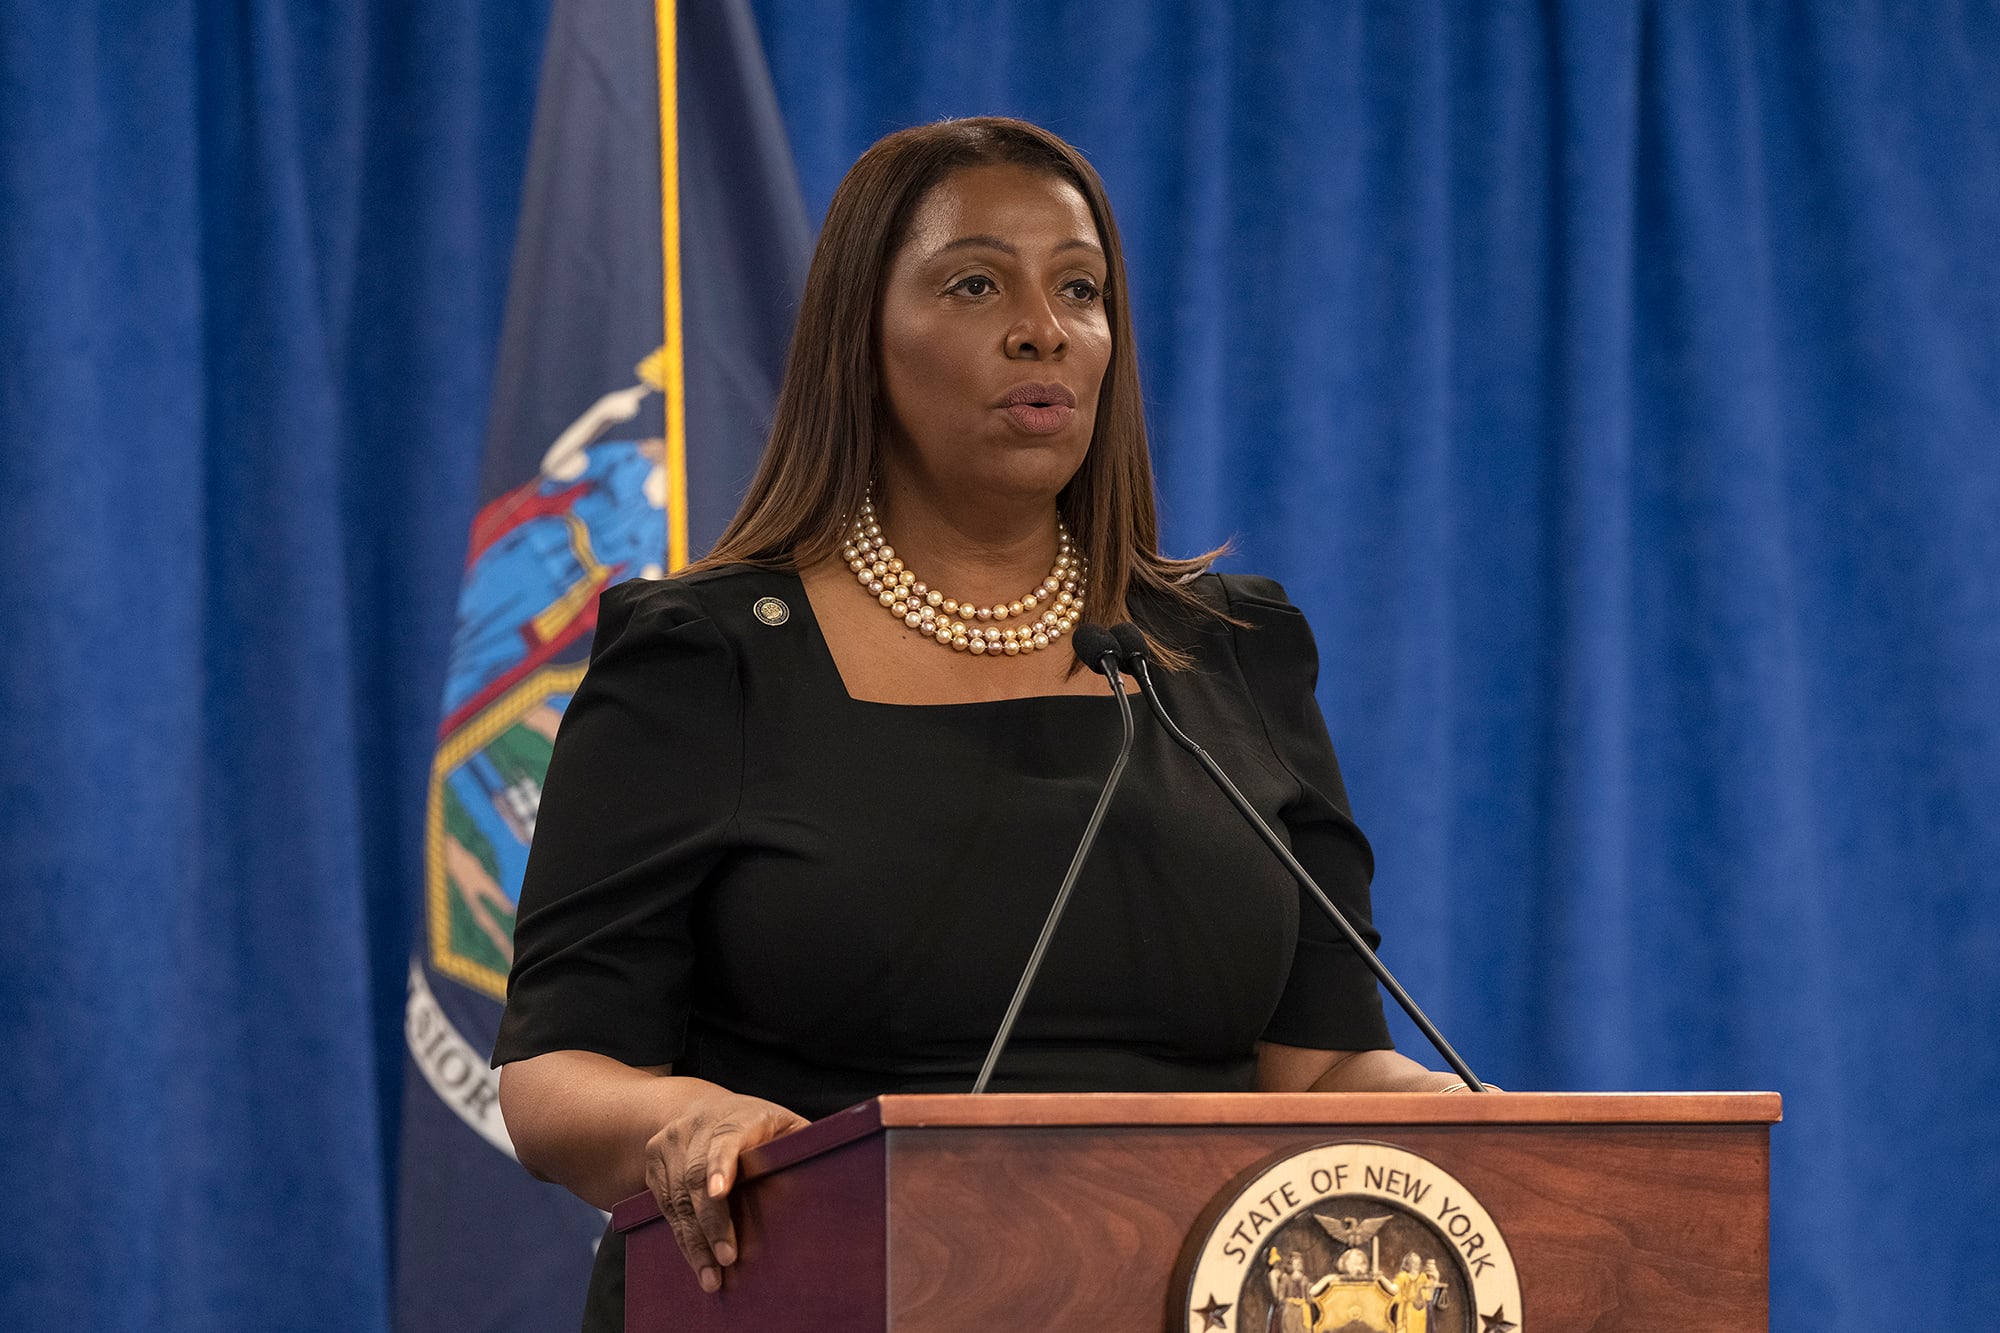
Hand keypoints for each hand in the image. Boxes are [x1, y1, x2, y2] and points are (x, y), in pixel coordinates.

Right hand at [643, 1089, 807, 1292]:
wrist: (698, 1106)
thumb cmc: (757, 1124)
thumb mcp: (785, 1125)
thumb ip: (802, 1146)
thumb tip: (833, 1177)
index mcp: (737, 1116)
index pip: (725, 1141)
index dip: (721, 1166)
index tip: (719, 1194)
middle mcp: (698, 1126)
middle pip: (696, 1177)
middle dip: (711, 1223)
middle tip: (727, 1259)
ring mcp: (672, 1142)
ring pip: (677, 1197)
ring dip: (693, 1240)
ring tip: (711, 1274)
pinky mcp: (655, 1161)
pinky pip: (665, 1204)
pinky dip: (681, 1234)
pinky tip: (696, 1258)